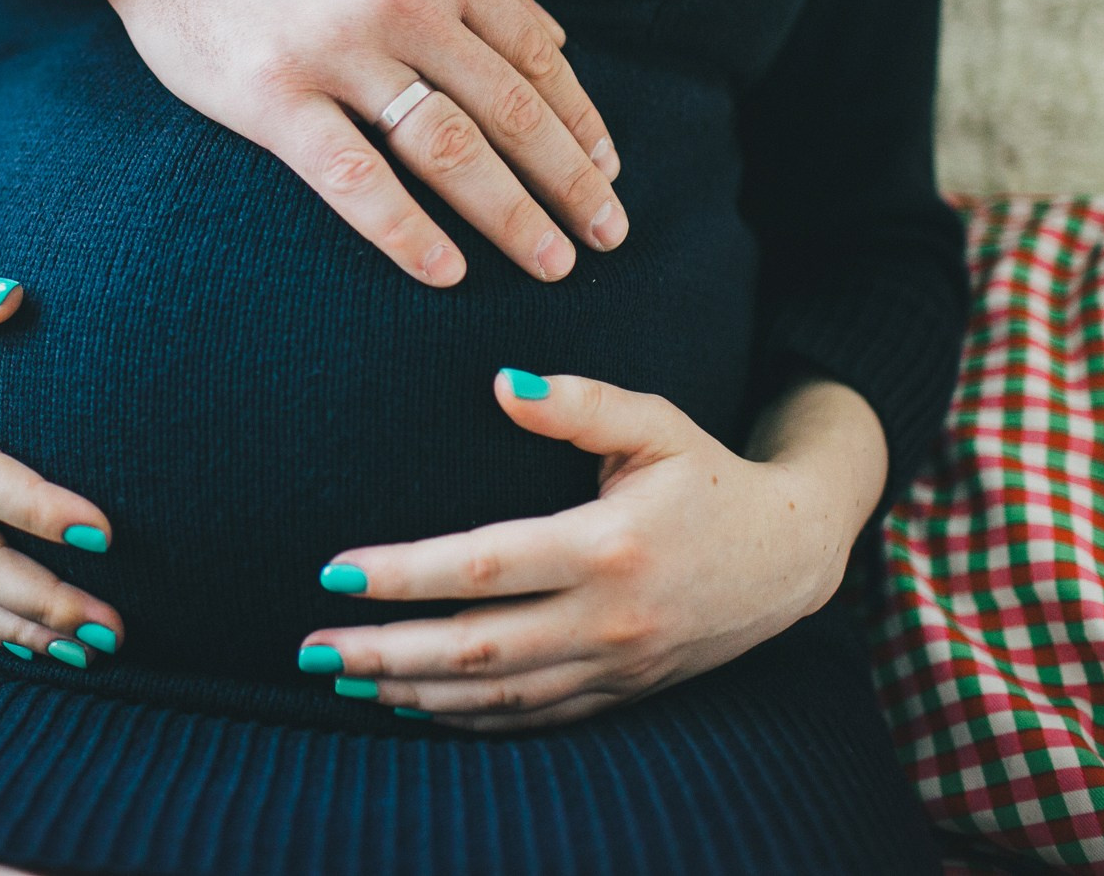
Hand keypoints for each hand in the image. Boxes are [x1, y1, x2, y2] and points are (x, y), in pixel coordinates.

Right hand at [105, 0, 625, 283]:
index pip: (537, 58)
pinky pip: (355, 178)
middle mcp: (402, 0)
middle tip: (606, 238)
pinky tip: (446, 273)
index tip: (609, 176)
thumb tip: (560, 40)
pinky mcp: (272, 96)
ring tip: (551, 264)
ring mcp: (337, 49)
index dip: (583, 125)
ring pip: (451, 149)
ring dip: (513, 216)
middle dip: (570, 184)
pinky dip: (408, 232)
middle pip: (510, 111)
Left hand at [300, 372, 887, 729]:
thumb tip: (501, 384)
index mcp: (607, 546)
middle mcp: (608, 618)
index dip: (404, 573)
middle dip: (384, 651)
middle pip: (476, 646)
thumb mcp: (657, 423)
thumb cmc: (709, 474)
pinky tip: (415, 707)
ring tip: (343, 682)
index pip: (483, 566)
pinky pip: (533, 718)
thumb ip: (580, 404)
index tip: (335, 571)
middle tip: (310, 649)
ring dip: (414, 693)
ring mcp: (615, 665)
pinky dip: (468, 719)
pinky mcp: (622, 692)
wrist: (793, 554)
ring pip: (497, 694)